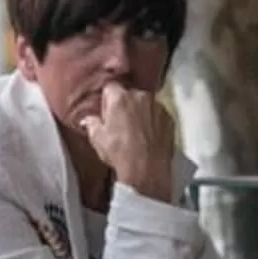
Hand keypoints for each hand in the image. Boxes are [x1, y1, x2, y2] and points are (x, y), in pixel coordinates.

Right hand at [78, 86, 177, 201]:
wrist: (147, 171)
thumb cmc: (120, 153)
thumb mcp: (97, 139)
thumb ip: (91, 123)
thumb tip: (88, 119)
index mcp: (120, 98)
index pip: (110, 87)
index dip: (107, 100)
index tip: (106, 112)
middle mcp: (141, 96)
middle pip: (129, 94)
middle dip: (124, 104)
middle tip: (119, 123)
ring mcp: (158, 106)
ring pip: (145, 103)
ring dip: (140, 112)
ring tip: (135, 132)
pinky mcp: (169, 118)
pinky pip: (157, 114)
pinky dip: (153, 121)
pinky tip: (148, 136)